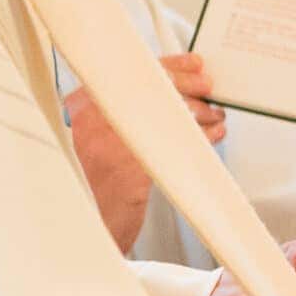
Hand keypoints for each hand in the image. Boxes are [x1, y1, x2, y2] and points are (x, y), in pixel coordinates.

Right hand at [66, 53, 227, 252]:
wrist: (82, 230)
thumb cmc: (95, 187)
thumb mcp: (97, 142)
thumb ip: (124, 115)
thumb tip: (174, 92)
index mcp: (81, 109)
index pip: (128, 72)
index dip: (168, 66)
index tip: (193, 64)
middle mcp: (90, 122)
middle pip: (149, 87)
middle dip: (187, 85)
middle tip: (209, 87)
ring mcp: (107, 144)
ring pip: (165, 112)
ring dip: (198, 112)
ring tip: (214, 117)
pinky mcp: (129, 169)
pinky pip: (175, 143)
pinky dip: (200, 137)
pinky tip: (212, 136)